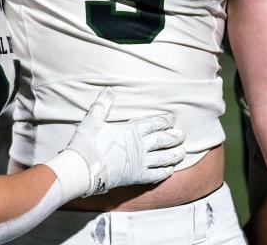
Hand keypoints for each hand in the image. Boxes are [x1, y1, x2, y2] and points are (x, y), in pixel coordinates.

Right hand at [65, 89, 185, 196]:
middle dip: (174, 137)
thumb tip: (109, 90)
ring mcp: (140, 162)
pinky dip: (165, 172)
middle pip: (163, 140)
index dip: (165, 121)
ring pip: (164, 158)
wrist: (83, 169)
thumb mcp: (93, 120)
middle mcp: (140, 146)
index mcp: (131, 130)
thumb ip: (102, 105)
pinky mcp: (136, 177)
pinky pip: (156, 174)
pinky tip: (170, 170)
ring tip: (182, 152)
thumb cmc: (87, 143)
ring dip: (174, 154)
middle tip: (183, 135)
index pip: (154, 123)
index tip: (172, 119)